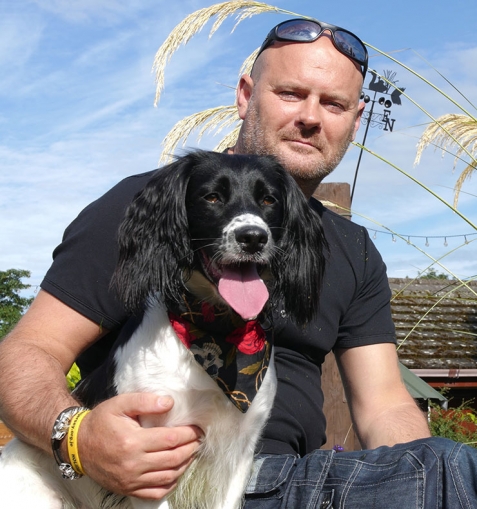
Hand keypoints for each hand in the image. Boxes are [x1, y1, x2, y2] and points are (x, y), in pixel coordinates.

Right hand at [77, 393, 201, 499]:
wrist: (77, 444)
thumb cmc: (101, 421)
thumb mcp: (120, 403)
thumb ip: (145, 401)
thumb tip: (169, 402)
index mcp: (133, 442)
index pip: (170, 440)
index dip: (188, 434)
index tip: (197, 428)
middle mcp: (133, 464)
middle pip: (173, 459)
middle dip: (191, 448)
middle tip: (198, 439)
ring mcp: (130, 480)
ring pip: (167, 476)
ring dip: (184, 464)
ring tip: (192, 452)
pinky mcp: (127, 489)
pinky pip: (155, 492)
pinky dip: (170, 483)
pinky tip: (177, 471)